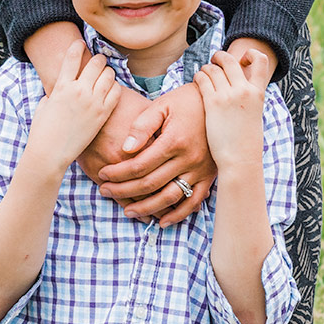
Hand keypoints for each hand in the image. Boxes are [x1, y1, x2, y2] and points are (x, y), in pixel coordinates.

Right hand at [25, 41, 118, 173]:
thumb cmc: (43, 131)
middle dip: (98, 60)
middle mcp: (78, 91)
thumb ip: (53, 93)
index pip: (72, 56)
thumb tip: (58, 89)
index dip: (77, 46)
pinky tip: (111, 91)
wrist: (50, 153)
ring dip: (108, 73)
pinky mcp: (102, 114)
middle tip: (99, 62)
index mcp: (61, 86)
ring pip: (109, 75)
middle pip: (96, 63)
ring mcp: (92, 102)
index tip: (80, 43)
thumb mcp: (43, 105)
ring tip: (105, 76)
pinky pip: (116, 92)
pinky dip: (115, 88)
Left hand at [97, 83, 216, 223]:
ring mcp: (200, 170)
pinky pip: (193, 201)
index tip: (103, 174)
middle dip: (123, 190)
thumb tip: (126, 149)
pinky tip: (162, 221)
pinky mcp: (209, 177)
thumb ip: (142, 126)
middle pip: (150, 184)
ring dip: (146, 208)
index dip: (118, 173)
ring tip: (127, 211)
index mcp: (174, 141)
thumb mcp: (162, 105)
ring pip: (169, 197)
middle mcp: (188, 159)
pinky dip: (178, 214)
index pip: (139, 165)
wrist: (220, 104)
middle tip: (105, 192)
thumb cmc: (187, 101)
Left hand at [193, 49, 271, 171]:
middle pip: (230, 60)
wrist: (240, 160)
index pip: (261, 60)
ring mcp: (228, 96)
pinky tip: (197, 82)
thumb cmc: (247, 143)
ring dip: (206, 67)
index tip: (242, 60)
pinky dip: (198, 76)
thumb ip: (251, 100)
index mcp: (258, 92)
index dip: (250, 54)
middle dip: (220, 57)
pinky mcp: (212, 103)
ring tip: (203, 74)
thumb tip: (244, 93)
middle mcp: (244, 90)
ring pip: (213, 68)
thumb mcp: (256, 116)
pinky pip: (202, 79)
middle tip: (215, 61)